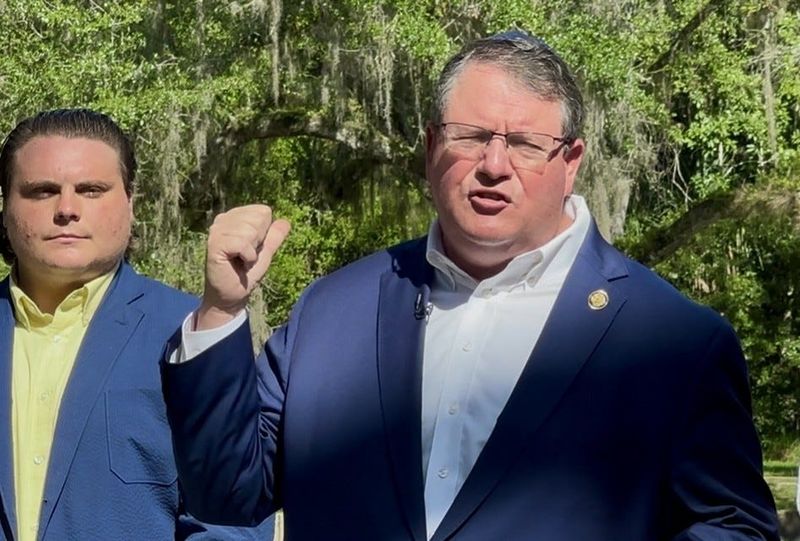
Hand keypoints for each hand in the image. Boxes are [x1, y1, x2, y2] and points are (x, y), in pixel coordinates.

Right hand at [196, 204, 290, 329]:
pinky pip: (242, 243)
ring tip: (240, 260)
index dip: (264, 234)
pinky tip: (237, 264)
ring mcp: (216, 230)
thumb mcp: (265, 253)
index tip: (251, 249)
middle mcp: (223, 219)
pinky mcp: (214, 243)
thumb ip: (274, 236)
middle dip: (258, 242)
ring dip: (252, 252)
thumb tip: (286, 221)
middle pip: (259, 219)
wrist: (231, 296)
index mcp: (234, 217)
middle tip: (245, 256)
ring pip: (251, 230)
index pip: (264, 212)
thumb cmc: (245, 274)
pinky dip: (247, 258)